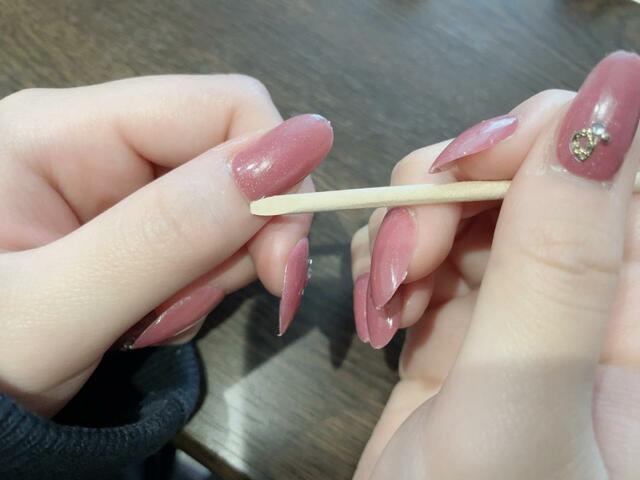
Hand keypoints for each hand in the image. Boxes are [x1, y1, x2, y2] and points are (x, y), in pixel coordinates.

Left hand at [0, 75, 332, 415]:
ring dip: (212, 276)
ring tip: (146, 323)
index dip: (274, 175)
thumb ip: (169, 232)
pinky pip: (207, 246)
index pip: (223, 108)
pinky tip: (145, 321)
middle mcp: (99, 143)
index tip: (281, 263)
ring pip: (228, 211)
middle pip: (234, 161)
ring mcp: (120, 188)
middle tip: (196, 305)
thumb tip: (299, 147)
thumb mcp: (60, 308)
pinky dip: (196, 292)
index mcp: (65, 130)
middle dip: (239, 242)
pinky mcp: (136, 228)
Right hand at [351, 52, 639, 478]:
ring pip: (471, 209)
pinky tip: (379, 305)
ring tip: (383, 292)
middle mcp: (593, 306)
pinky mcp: (463, 327)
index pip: (620, 177)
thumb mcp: (523, 401)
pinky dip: (394, 261)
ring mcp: (522, 313)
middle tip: (405, 249)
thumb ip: (560, 260)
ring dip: (412, 228)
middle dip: (453, 191)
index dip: (541, 141)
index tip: (461, 164)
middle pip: (533, 178)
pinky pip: (432, 253)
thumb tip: (605, 99)